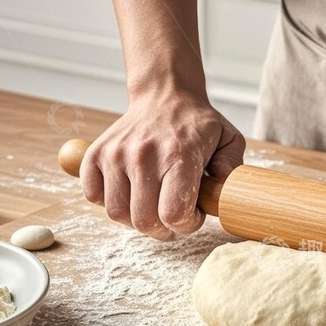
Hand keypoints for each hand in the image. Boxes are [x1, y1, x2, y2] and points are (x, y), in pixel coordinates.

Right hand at [80, 88, 244, 239]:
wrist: (165, 95)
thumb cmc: (196, 124)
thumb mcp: (229, 139)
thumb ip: (232, 167)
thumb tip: (225, 193)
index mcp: (179, 155)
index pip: (173, 214)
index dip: (186, 225)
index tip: (193, 215)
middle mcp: (143, 155)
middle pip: (144, 220)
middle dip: (163, 230)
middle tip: (173, 219)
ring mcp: (115, 154)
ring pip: (117, 214)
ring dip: (135, 220)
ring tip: (152, 208)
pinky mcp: (95, 154)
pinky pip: (93, 196)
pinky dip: (110, 203)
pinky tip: (130, 194)